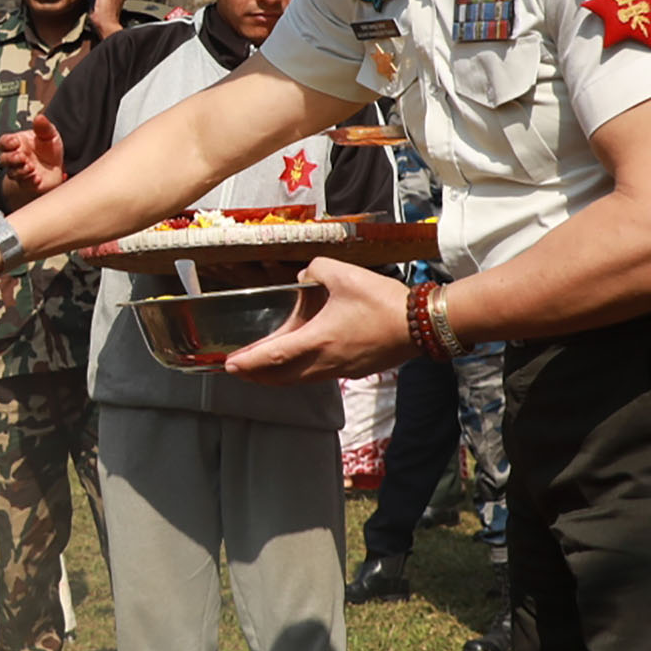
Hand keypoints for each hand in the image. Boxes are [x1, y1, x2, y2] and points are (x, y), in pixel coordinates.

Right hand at [0, 112, 66, 205]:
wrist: (57, 167)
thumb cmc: (48, 148)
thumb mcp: (49, 135)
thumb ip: (44, 127)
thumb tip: (39, 117)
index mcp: (17, 144)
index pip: (4, 143)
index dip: (7, 143)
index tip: (17, 142)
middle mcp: (15, 158)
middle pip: (4, 159)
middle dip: (11, 159)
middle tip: (22, 157)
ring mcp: (20, 172)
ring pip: (12, 173)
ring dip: (20, 171)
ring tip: (31, 167)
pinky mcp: (28, 183)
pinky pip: (24, 184)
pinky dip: (30, 182)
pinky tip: (37, 179)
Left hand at [225, 258, 416, 383]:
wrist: (421, 324)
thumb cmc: (382, 301)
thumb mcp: (343, 274)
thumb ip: (314, 271)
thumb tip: (303, 277)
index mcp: (318, 340)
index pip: (273, 356)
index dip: (249, 361)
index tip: (229, 365)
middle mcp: (325, 361)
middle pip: (281, 376)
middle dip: (256, 375)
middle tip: (238, 370)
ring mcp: (339, 369)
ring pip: (299, 379)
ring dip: (277, 376)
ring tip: (261, 370)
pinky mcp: (352, 370)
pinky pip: (317, 375)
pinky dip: (299, 373)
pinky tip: (298, 363)